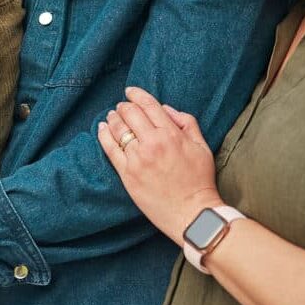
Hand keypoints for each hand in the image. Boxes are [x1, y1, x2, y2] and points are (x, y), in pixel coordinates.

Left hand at [97, 86, 222, 245]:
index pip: (148, 105)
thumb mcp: (202, 147)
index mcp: (171, 134)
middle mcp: (152, 143)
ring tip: (112, 116)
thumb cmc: (199, 180)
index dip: (136, 94)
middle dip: (124, 106)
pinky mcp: (127, 173)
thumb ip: (186, 123)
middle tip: (122, 106)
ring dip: (113, 118)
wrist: (192, 213)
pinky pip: (109, 148)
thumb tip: (165, 109)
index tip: (130, 91)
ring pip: (117, 128)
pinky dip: (103, 134)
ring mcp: (137, 158)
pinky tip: (102, 128)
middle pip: (130, 113)